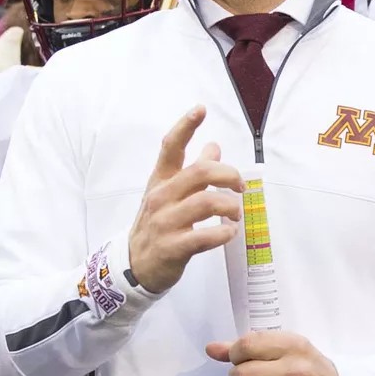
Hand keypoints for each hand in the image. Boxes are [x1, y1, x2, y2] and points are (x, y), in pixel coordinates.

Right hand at [127, 107, 243, 293]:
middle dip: (228, 175)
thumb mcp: (169, 195)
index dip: (185, 127)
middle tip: (240, 186)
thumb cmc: (157, 224)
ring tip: (236, 213)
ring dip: (230, 206)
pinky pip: (204, 236)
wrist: (134, 265)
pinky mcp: (173, 247)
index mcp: (160, 181)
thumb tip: (213, 147)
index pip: (170, 148)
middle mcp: (161, 198)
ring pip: (206, 203)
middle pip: (200, 173)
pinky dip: (224, 233)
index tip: (200, 110)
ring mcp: (165, 223)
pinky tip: (230, 232)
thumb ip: (191, 171)